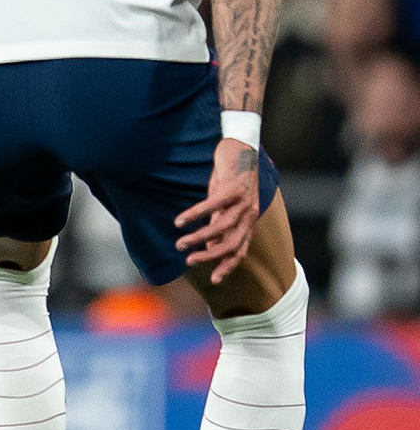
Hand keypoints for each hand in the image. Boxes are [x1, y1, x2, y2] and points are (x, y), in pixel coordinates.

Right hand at [175, 138, 260, 283]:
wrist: (242, 148)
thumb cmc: (231, 177)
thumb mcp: (226, 204)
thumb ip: (220, 222)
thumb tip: (209, 244)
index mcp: (249, 221)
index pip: (240, 251)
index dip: (228, 266)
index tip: (213, 280)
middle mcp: (249, 214)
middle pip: (231, 243)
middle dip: (209, 256)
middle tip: (189, 261)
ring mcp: (243, 201)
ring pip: (221, 227)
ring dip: (198, 237)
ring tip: (179, 242)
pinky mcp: (232, 187)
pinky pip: (211, 205)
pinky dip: (195, 214)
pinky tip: (180, 220)